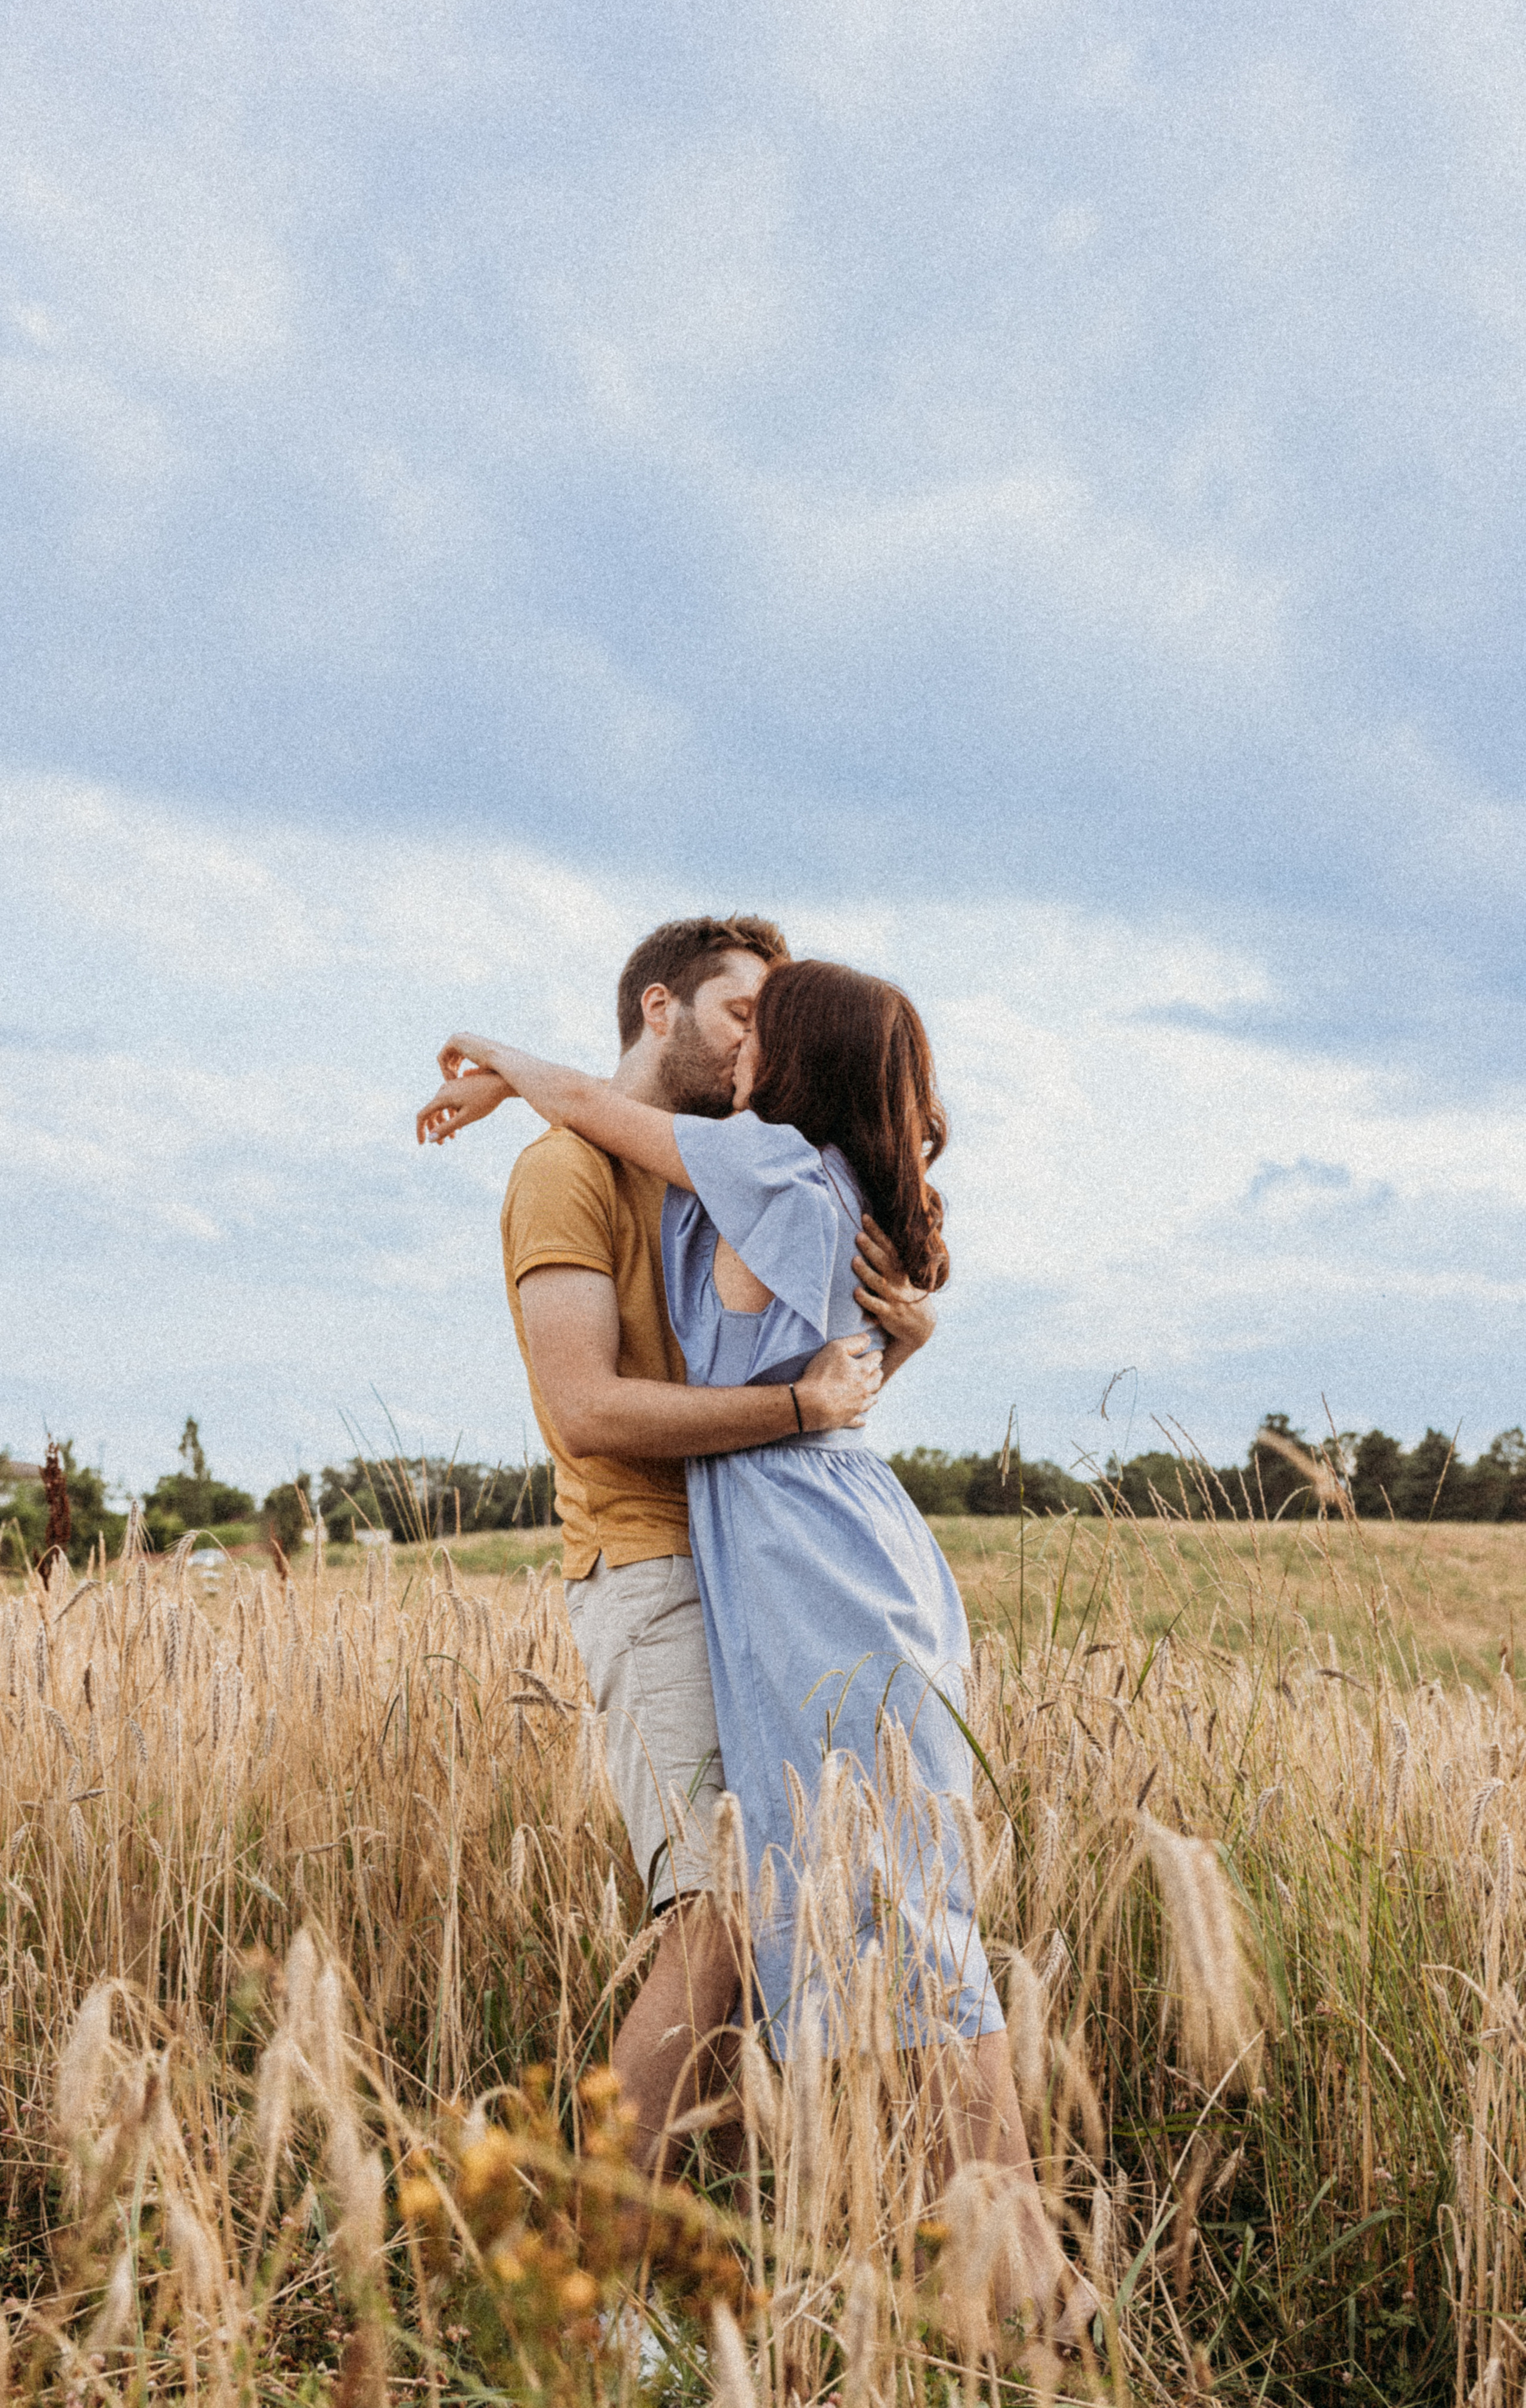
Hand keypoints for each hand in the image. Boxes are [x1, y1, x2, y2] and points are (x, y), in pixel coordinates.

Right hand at [417, 1069, 511, 1144]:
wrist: (500, 1082)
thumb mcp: (465, 1118)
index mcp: (442, 1097)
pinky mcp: (458, 1086)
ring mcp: (450, 1087)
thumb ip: (446, 1128)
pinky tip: (460, 1126)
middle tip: (441, 1144)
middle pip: (431, 1112)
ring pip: (440, 1108)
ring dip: (444, 1123)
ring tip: (452, 1138)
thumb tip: (430, 1139)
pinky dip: (450, 1115)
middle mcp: (443, 1090)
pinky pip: (448, 1103)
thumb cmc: (485, 1100)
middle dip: (434, 1129)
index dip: (420, 1130)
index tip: (422, 1143)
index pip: (422, 1115)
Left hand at [437, 1032, 514, 1084]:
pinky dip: (444, 1069)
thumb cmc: (498, 1068)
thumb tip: (464, 1074)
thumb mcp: (485, 1070)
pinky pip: (442, 1057)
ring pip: (445, 1057)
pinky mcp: (453, 1040)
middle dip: (450, 1070)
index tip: (458, 1083)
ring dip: (447, 1071)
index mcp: (471, 1042)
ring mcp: (458, 1037)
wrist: (501, 1060)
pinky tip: (451, 1080)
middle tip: (452, 1084)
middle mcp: (463, 1037)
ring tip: (451, 1084)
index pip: (457, 1056)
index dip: (456, 1070)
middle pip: (450, 1056)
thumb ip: (474, 1072)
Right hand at [794, 1335, 882, 1430]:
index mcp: (863, 1370)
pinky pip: (858, 1420)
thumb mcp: (835, 1349)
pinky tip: (863, 1420)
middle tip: (875, 1370)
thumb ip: (854, 1342)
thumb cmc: (821, 1374)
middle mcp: (864, 1389)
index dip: (876, 1354)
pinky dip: (861, 1419)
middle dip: (877, 1373)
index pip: (876, 1359)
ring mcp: (857, 1405)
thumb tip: (868, 1338)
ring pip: (872, 1399)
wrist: (809, 1403)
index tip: (875, 1354)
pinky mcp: (848, 1418)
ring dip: (873, 1394)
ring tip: (871, 1391)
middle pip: (877, 1380)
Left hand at [853, 1215, 936, 1353]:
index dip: (877, 1232)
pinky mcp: (889, 1314)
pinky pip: (877, 1306)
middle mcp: (898, 1281)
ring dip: (866, 1272)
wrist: (921, 1326)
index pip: (888, 1247)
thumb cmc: (906, 1295)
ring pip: (879, 1283)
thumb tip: (871, 1236)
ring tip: (854, 1260)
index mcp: (901, 1269)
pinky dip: (867, 1300)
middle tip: (858, 1235)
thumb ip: (889, 1260)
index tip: (864, 1217)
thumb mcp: (903, 1276)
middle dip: (871, 1248)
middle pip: (884, 1262)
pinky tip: (856, 1292)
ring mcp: (894, 1298)